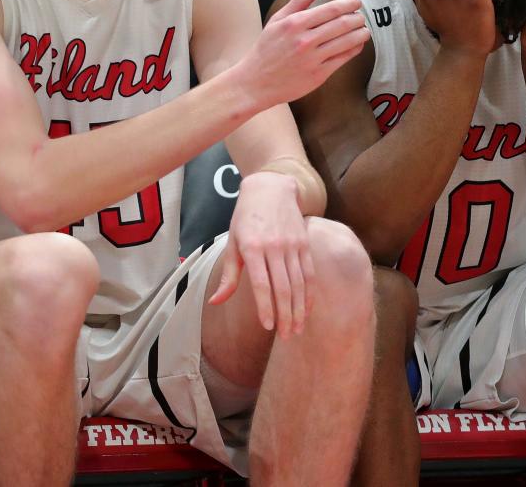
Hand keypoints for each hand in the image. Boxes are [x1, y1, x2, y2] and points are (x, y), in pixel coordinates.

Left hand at [208, 171, 314, 337]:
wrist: (271, 188)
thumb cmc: (246, 217)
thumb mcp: (233, 242)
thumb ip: (229, 275)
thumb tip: (216, 301)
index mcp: (252, 247)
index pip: (261, 284)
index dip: (265, 307)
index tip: (268, 326)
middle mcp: (274, 247)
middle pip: (282, 288)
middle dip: (285, 315)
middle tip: (285, 336)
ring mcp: (292, 244)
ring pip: (298, 283)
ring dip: (299, 309)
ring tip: (297, 329)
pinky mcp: (304, 243)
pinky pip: (309, 273)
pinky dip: (309, 293)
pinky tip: (307, 309)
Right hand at [242, 0, 369, 108]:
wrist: (256, 82)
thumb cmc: (266, 49)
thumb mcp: (277, 21)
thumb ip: (298, 2)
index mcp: (295, 24)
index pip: (330, 10)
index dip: (348, 5)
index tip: (356, 2)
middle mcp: (305, 40)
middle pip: (342, 24)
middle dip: (357, 18)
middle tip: (362, 16)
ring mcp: (313, 58)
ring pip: (346, 42)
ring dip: (360, 34)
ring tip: (365, 30)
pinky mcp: (318, 74)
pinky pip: (342, 59)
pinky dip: (354, 50)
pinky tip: (358, 45)